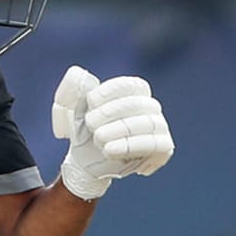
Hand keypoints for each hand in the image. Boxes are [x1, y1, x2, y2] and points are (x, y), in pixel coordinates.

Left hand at [51, 65, 174, 199]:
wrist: (87, 162)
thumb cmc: (84, 131)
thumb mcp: (72, 107)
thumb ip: (73, 86)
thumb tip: (77, 73)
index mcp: (134, 92)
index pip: (131, 85)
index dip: (111, 91)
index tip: (91, 102)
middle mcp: (151, 107)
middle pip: (137, 104)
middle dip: (110, 113)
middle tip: (91, 125)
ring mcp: (159, 127)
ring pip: (147, 123)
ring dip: (118, 130)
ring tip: (99, 139)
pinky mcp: (163, 148)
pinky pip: (155, 144)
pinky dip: (130, 146)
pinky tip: (109, 150)